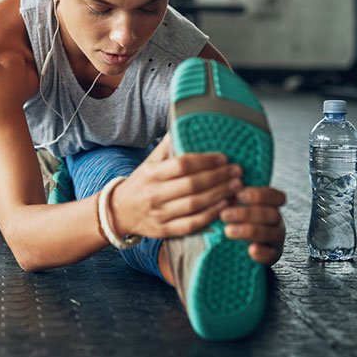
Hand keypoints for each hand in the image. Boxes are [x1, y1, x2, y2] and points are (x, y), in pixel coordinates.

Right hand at [109, 135, 240, 238]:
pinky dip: (210, 216)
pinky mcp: (164, 230)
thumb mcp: (149, 163)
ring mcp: (159, 214)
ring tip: (236, 186)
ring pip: (194, 204)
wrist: (119, 212)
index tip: (223, 157)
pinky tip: (224, 206)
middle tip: (237, 171)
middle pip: (192, 184)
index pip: (182, 164)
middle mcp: (154, 194)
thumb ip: (166, 147)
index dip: (205, 160)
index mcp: (151, 174)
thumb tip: (183, 125)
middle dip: (218, 177)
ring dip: (219, 195)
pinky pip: (191, 224)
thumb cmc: (140, 183)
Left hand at [220, 187, 286, 265]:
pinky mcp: (271, 257)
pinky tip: (251, 250)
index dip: (260, 195)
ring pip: (270, 233)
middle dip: (247, 213)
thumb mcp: (236, 206)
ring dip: (249, 231)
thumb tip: (221, 187)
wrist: (238, 248)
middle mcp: (276, 221)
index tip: (239, 194)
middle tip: (224, 214)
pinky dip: (261, 253)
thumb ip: (232, 197)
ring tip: (228, 231)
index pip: (276, 197)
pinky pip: (270, 255)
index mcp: (271, 206)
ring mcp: (275, 239)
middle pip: (272, 214)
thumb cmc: (235, 220)